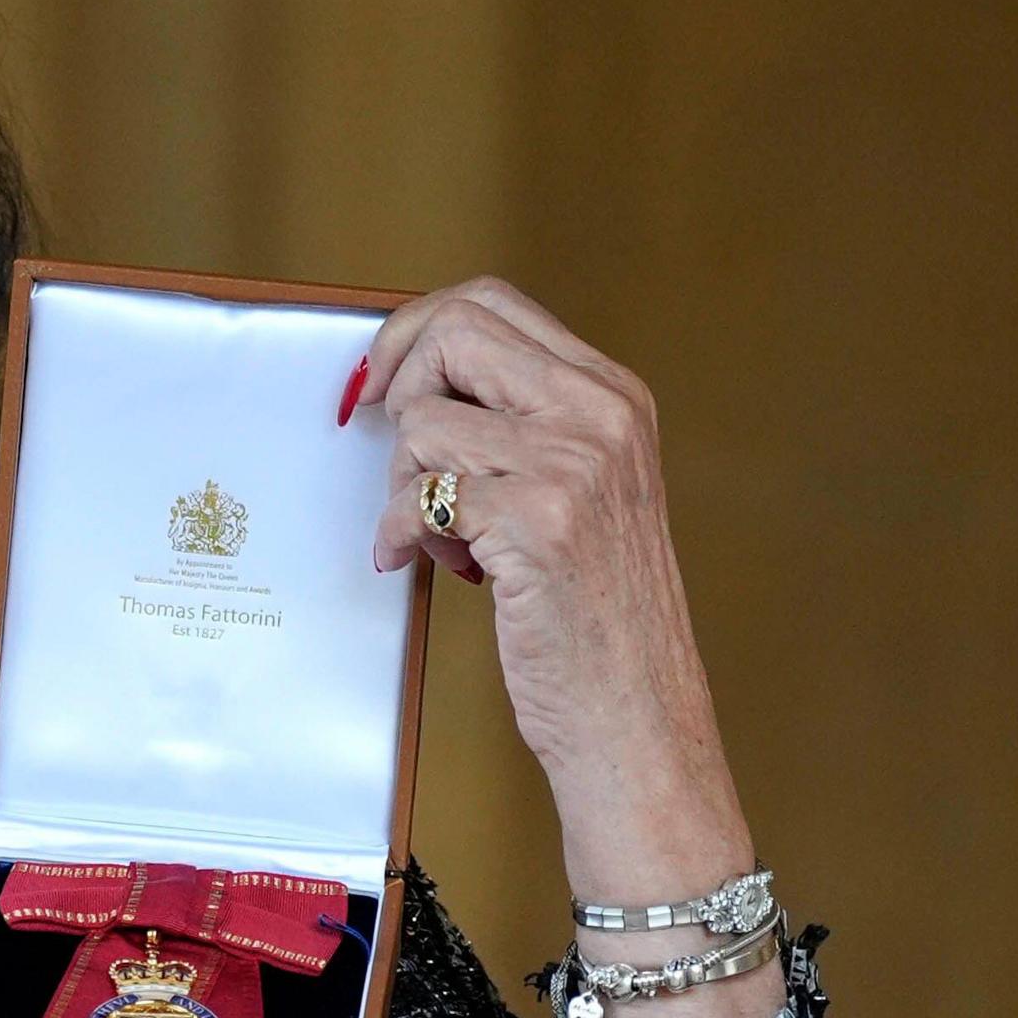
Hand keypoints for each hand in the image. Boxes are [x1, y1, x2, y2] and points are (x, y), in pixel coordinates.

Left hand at [357, 278, 724, 799]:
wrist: (636, 713)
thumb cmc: (593, 614)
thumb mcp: (578, 491)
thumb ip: (517, 427)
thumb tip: (410, 379)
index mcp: (613, 395)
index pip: (491, 304)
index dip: (415, 332)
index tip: (380, 382)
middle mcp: (601, 414)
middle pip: (455, 331)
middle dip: (399, 389)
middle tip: (398, 458)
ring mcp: (573, 464)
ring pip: (424, 419)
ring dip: (402, 483)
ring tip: (436, 536)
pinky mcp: (537, 521)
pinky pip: (417, 496)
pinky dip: (395, 533)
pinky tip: (416, 563)